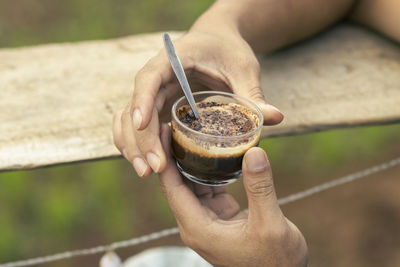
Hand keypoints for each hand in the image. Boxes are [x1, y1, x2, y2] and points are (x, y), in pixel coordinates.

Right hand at [112, 27, 283, 177]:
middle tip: (153, 168)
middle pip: (136, 107)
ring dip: (134, 145)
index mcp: (173, 60)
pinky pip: (137, 125)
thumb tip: (277, 118)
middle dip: (141, 139)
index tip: (141, 125)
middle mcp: (157, 77)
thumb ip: (253, 92)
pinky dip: (136, 143)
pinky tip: (145, 162)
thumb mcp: (243, 68)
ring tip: (147, 172)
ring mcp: (155, 93)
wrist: (218, 41)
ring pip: (129, 119)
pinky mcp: (158, 106)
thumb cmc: (229, 50)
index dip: (141, 100)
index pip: (149, 78)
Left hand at [158, 124, 307, 266]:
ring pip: (190, 185)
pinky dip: (207, 171)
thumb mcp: (271, 224)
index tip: (165, 131)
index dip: (165, 157)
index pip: (172, 187)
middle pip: (176, 183)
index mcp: (199, 227)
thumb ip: (260, 188)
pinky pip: (206, 189)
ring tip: (191, 134)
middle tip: (177, 125)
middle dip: (174, 154)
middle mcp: (196, 224)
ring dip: (190, 161)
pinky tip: (212, 153)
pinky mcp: (218, 217)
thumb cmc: (275, 261)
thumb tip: (254, 151)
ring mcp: (206, 220)